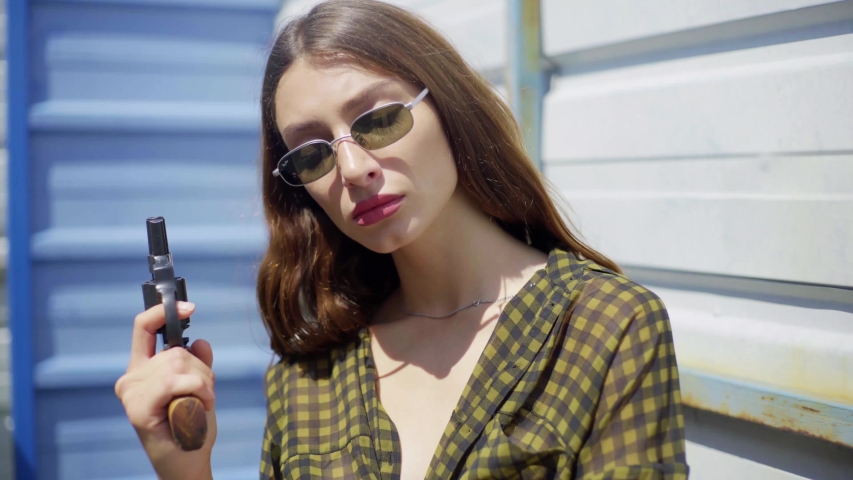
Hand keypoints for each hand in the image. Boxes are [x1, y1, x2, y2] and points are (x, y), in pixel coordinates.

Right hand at [115, 301, 216, 479]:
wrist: (188, 461)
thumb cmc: (191, 427)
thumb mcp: (199, 387)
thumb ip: (197, 364)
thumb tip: (199, 340)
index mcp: (141, 370)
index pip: (142, 328)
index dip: (162, 312)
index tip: (189, 306)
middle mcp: (130, 378)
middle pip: (175, 350)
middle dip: (200, 370)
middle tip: (203, 395)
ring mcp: (131, 392)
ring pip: (179, 363)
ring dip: (202, 383)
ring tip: (198, 405)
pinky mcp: (138, 406)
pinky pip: (175, 381)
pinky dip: (196, 390)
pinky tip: (198, 406)